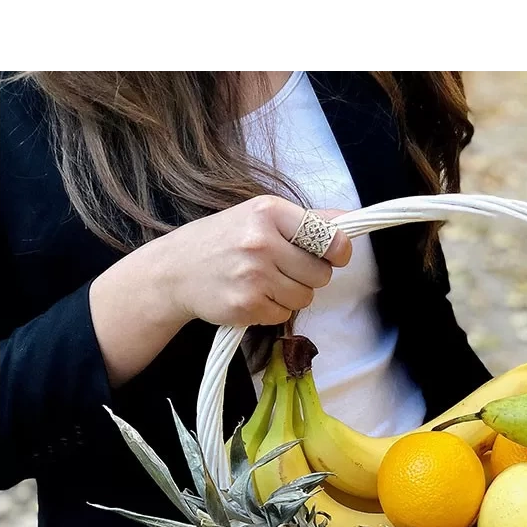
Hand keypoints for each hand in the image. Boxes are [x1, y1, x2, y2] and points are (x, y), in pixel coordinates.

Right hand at [90, 196, 352, 388]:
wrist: (175, 271)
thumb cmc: (224, 240)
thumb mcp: (259, 216)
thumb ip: (306, 220)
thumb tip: (351, 221)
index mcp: (269, 212)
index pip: (330, 237)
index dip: (338, 252)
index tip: (333, 255)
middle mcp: (261, 242)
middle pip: (321, 273)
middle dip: (310, 275)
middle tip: (285, 269)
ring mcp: (253, 276)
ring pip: (306, 297)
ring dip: (292, 295)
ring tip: (266, 282)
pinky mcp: (246, 305)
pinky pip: (284, 315)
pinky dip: (274, 310)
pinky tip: (253, 296)